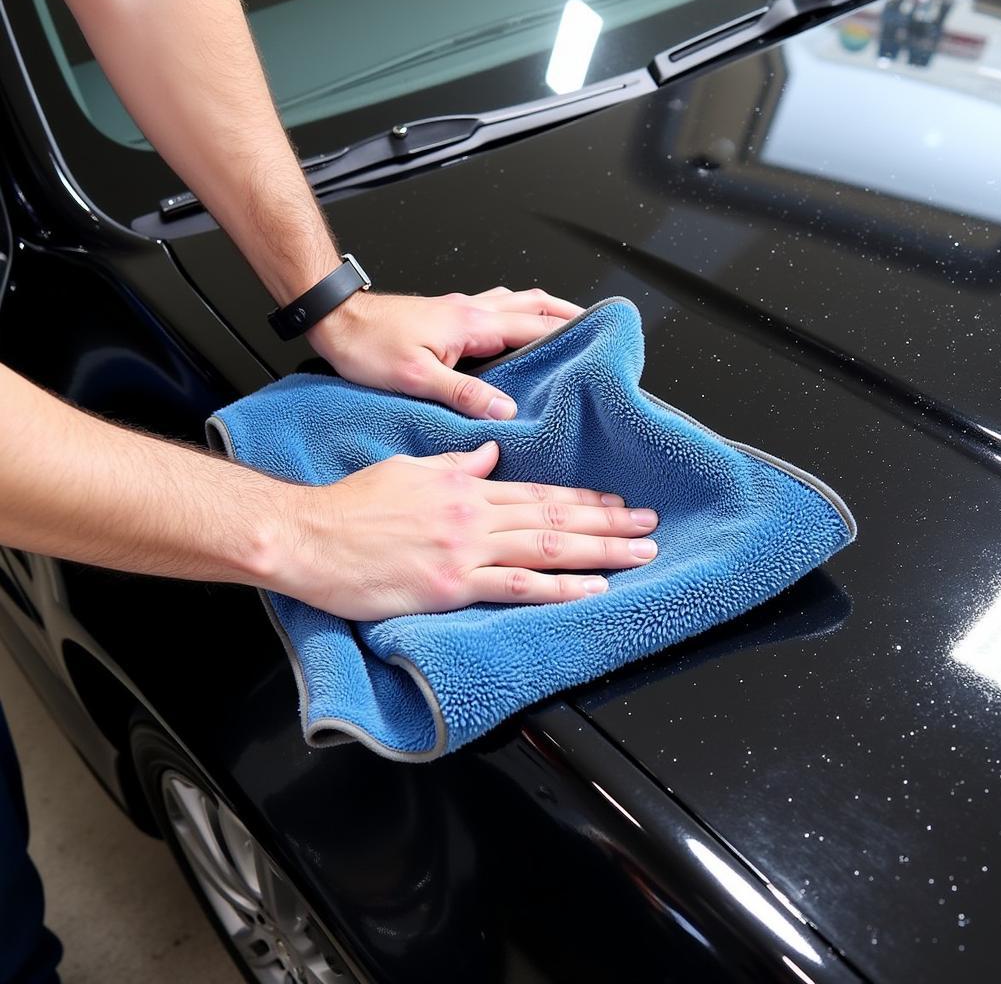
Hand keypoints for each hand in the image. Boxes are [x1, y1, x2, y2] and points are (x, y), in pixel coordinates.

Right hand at [272, 442, 657, 619]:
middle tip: (649, 527)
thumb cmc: (351, 504)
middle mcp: (473, 515)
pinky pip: (516, 586)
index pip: (537, 491)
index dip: (583, 498)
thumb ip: (456, 464)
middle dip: (608, 523)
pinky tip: (591, 590)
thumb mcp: (409, 469)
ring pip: (547, 547)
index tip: (616, 503)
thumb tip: (491, 453)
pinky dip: (558, 588)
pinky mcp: (451, 585)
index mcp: (465, 486)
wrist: (310, 536)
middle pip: (554, 516)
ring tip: (639, 555)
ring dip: (600, 552)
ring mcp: (465, 550)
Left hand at [305, 287, 582, 419]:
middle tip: (596, 325)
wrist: (336, 319)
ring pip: (516, 300)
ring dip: (545, 308)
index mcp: (472, 324)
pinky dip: (517, 311)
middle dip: (568, 314)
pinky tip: (514, 324)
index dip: (570, 333)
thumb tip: (505, 408)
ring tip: (567, 321)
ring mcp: (460, 308)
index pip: (535, 326)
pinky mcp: (446, 314)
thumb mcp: (416, 378)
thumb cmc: (368, 345)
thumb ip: (464, 393)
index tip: (598, 340)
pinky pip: (494, 306)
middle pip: (534, 305)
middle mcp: (471, 310)